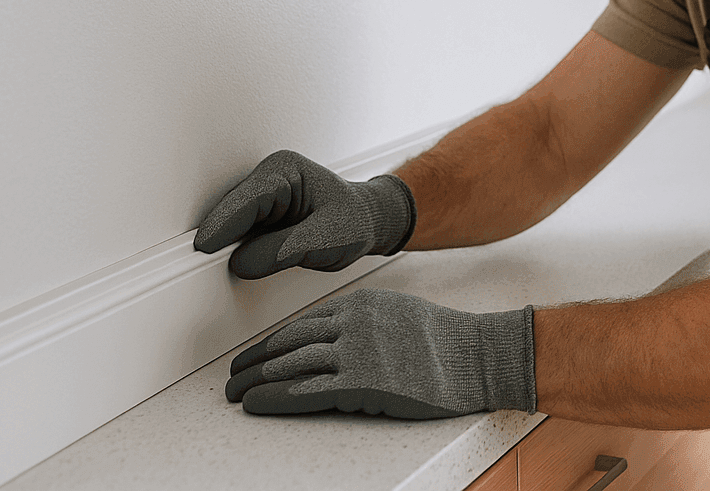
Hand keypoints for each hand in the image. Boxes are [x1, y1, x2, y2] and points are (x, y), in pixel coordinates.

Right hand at [194, 149, 415, 278]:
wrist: (366, 223)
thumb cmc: (355, 221)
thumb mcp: (327, 239)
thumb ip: (283, 251)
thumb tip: (241, 262)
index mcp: (286, 171)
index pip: (247, 198)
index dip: (224, 223)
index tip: (205, 246)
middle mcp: (269, 179)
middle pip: (231, 211)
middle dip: (222, 237)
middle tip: (208, 265)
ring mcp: (261, 198)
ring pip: (230, 224)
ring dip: (228, 245)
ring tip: (230, 267)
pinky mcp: (258, 217)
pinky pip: (238, 235)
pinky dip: (236, 250)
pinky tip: (242, 263)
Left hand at [225, 288, 536, 417]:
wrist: (476, 356)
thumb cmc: (445, 341)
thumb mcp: (398, 315)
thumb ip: (363, 324)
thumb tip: (331, 344)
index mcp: (360, 304)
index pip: (302, 324)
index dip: (270, 344)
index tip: (252, 357)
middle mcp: (353, 323)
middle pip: (289, 343)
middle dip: (254, 362)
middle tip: (232, 377)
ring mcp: (356, 352)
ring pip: (290, 366)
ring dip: (255, 381)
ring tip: (235, 393)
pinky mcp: (362, 383)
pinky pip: (306, 392)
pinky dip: (273, 398)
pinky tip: (255, 404)